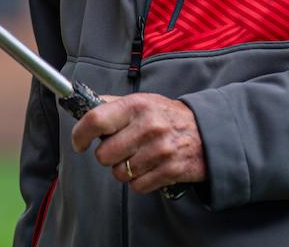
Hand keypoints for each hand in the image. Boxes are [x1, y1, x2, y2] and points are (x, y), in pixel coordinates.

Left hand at [70, 93, 205, 193]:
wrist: (208, 132)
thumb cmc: (168, 116)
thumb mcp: (143, 101)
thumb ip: (113, 105)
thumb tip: (83, 107)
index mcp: (137, 105)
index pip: (95, 120)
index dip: (80, 134)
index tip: (80, 143)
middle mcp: (148, 126)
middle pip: (104, 154)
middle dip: (108, 156)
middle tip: (121, 149)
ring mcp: (160, 150)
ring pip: (119, 173)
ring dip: (124, 169)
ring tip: (140, 157)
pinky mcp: (170, 171)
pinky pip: (137, 186)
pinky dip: (139, 181)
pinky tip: (150, 167)